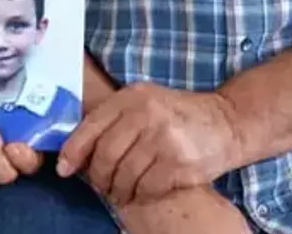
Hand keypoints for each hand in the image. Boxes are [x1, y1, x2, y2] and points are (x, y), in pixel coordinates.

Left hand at [56, 82, 242, 205]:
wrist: (227, 121)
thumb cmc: (178, 116)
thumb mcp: (146, 103)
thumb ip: (115, 119)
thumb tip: (75, 149)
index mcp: (132, 97)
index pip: (91, 126)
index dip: (73, 151)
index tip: (64, 168)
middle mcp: (147, 114)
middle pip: (105, 155)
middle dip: (99, 177)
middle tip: (103, 186)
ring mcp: (164, 138)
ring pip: (124, 175)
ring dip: (119, 190)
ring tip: (122, 191)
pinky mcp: (180, 163)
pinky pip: (147, 188)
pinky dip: (141, 194)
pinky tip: (144, 191)